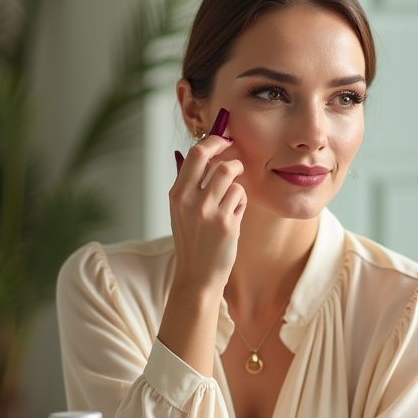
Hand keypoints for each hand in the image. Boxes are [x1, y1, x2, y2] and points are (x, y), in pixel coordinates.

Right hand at [169, 134, 245, 293]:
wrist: (197, 276)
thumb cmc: (193, 241)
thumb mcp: (182, 211)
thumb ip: (192, 185)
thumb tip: (209, 154)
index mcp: (176, 194)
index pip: (195, 154)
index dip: (213, 142)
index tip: (223, 140)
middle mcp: (189, 200)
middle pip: (214, 159)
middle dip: (229, 153)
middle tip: (236, 158)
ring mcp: (207, 211)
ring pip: (231, 175)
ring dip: (236, 182)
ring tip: (233, 198)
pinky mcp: (226, 223)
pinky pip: (240, 196)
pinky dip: (241, 202)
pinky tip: (234, 216)